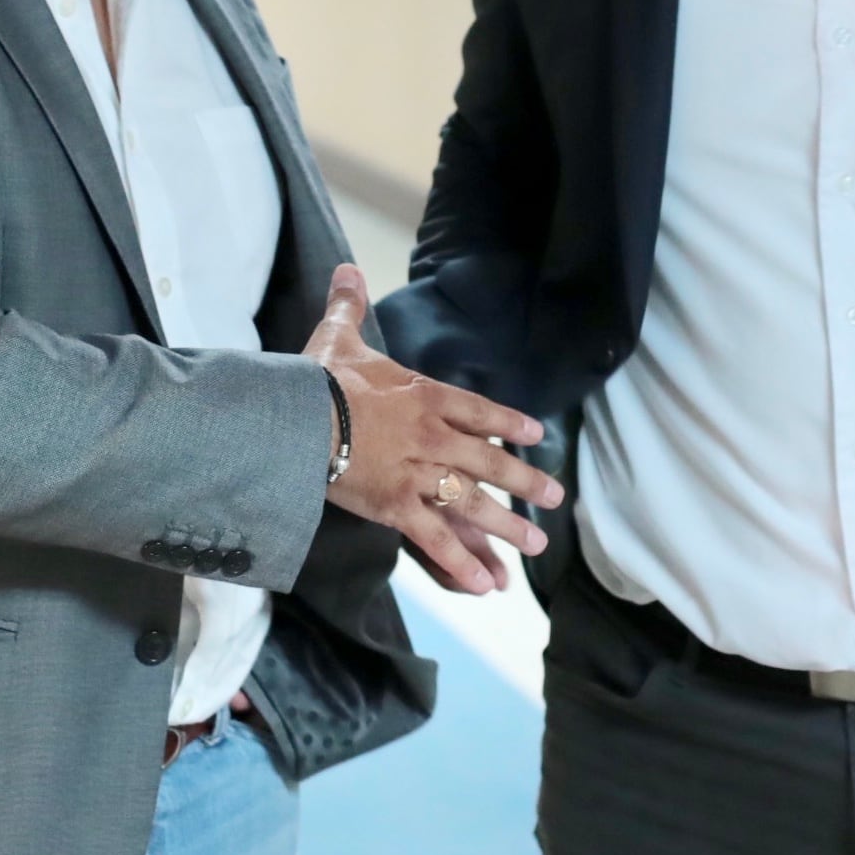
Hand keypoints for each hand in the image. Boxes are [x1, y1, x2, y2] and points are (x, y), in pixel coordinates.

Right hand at [304, 264, 564, 595]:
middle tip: (554, 499)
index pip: (479, 411)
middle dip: (525, 482)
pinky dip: (461, 563)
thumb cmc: (320, 378)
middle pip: (489, 463)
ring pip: (474, 504)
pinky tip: (485, 585)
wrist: (300, 419)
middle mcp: (434, 438)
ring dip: (507, 526)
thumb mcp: (339, 337)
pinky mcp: (396, 508)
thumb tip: (345, 270)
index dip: (510, 423)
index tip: (536, 435)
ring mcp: (419, 475)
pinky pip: (435, 540)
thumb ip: (349, 306)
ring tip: (534, 545)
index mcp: (426, 397)